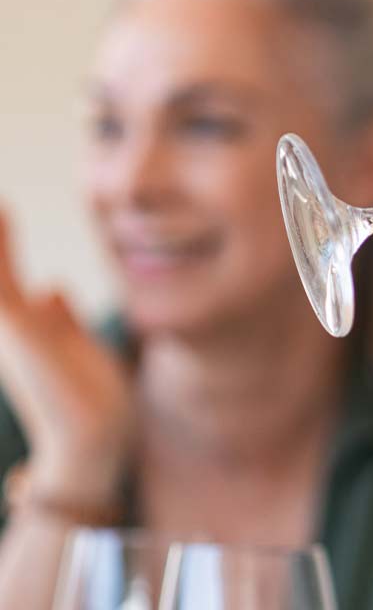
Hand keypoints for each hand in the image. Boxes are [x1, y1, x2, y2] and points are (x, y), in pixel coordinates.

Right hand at [0, 211, 131, 509]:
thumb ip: (60, 315)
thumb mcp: (72, 344)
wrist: (93, 433)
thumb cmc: (88, 396)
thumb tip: (51, 287)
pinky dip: (0, 246)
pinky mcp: (16, 328)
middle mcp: (5, 323)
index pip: (0, 270)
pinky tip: (2, 210)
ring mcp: (6, 325)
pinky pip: (0, 277)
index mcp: (18, 324)